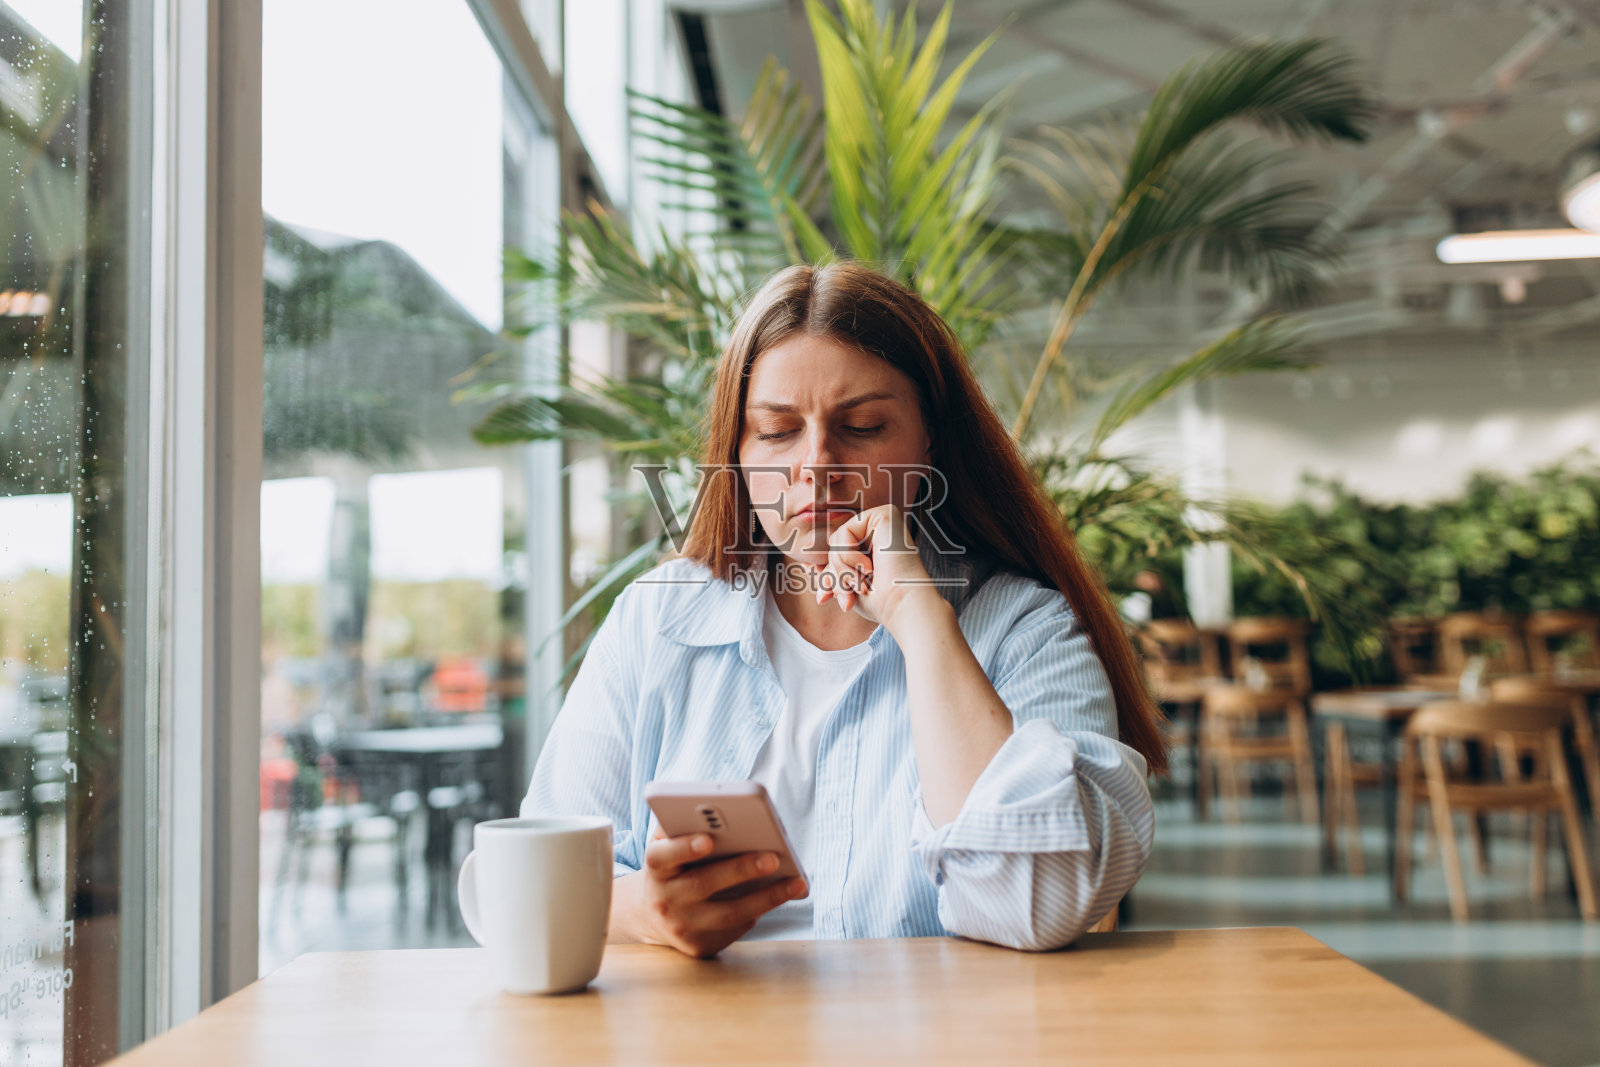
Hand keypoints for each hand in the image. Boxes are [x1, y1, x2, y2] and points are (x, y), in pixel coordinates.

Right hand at [611, 828, 807, 957]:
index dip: (684, 847)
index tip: (708, 839)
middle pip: (703, 884)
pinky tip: (781, 896)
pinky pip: (735, 929)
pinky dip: (760, 910)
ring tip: (796, 883)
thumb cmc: (674, 866)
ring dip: (766, 898)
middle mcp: (665, 899)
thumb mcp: (670, 844)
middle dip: (740, 869)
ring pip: (728, 913)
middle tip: (773, 857)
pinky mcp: (699, 946)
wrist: (653, 914)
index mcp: (656, 868)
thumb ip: (685, 825)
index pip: (662, 856)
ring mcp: (682, 927)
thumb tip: (722, 809)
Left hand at [816, 503, 938, 629]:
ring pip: (837, 540)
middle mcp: (880, 528)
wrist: (903, 605)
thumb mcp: (847, 586)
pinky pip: (844, 533)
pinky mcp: (884, 514)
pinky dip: (849, 557)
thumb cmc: (881, 602)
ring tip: (861, 585)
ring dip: (842, 569)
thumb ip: (831, 571)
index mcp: (875, 543)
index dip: (826, 576)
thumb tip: (808, 565)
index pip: (835, 552)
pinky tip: (869, 568)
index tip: (824, 598)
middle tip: (847, 599)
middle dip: (834, 576)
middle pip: (834, 546)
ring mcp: (883, 519)